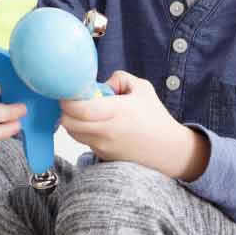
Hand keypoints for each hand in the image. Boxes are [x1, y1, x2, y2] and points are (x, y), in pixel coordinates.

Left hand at [59, 71, 206, 179]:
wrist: (168, 151)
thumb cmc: (155, 119)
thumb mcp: (142, 88)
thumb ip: (119, 78)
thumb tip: (99, 84)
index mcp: (117, 111)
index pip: (78, 108)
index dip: (67, 98)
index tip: (71, 90)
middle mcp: (107, 131)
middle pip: (68, 121)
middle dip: (67, 109)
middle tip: (77, 100)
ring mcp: (103, 146)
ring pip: (72, 132)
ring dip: (74, 120)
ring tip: (90, 112)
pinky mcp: (102, 156)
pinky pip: (83, 141)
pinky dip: (84, 131)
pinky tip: (100, 125)